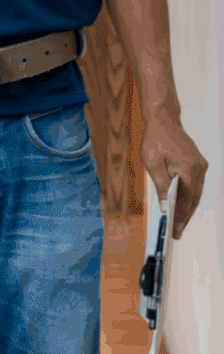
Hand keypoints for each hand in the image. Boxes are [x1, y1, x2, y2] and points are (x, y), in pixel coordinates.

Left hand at [142, 113, 208, 238]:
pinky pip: (195, 185)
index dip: (182, 218)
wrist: (163, 120)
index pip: (188, 201)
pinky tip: (180, 204)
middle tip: (177, 232)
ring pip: (196, 193)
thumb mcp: (152, 164)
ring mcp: (201, 166)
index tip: (176, 232)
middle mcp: (200, 169)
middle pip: (194, 199)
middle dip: (185, 216)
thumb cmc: (155, 140)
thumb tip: (165, 207)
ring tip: (178, 222)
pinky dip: (188, 196)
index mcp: (189, 170)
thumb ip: (160, 186)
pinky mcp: (198, 163)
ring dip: (188, 207)